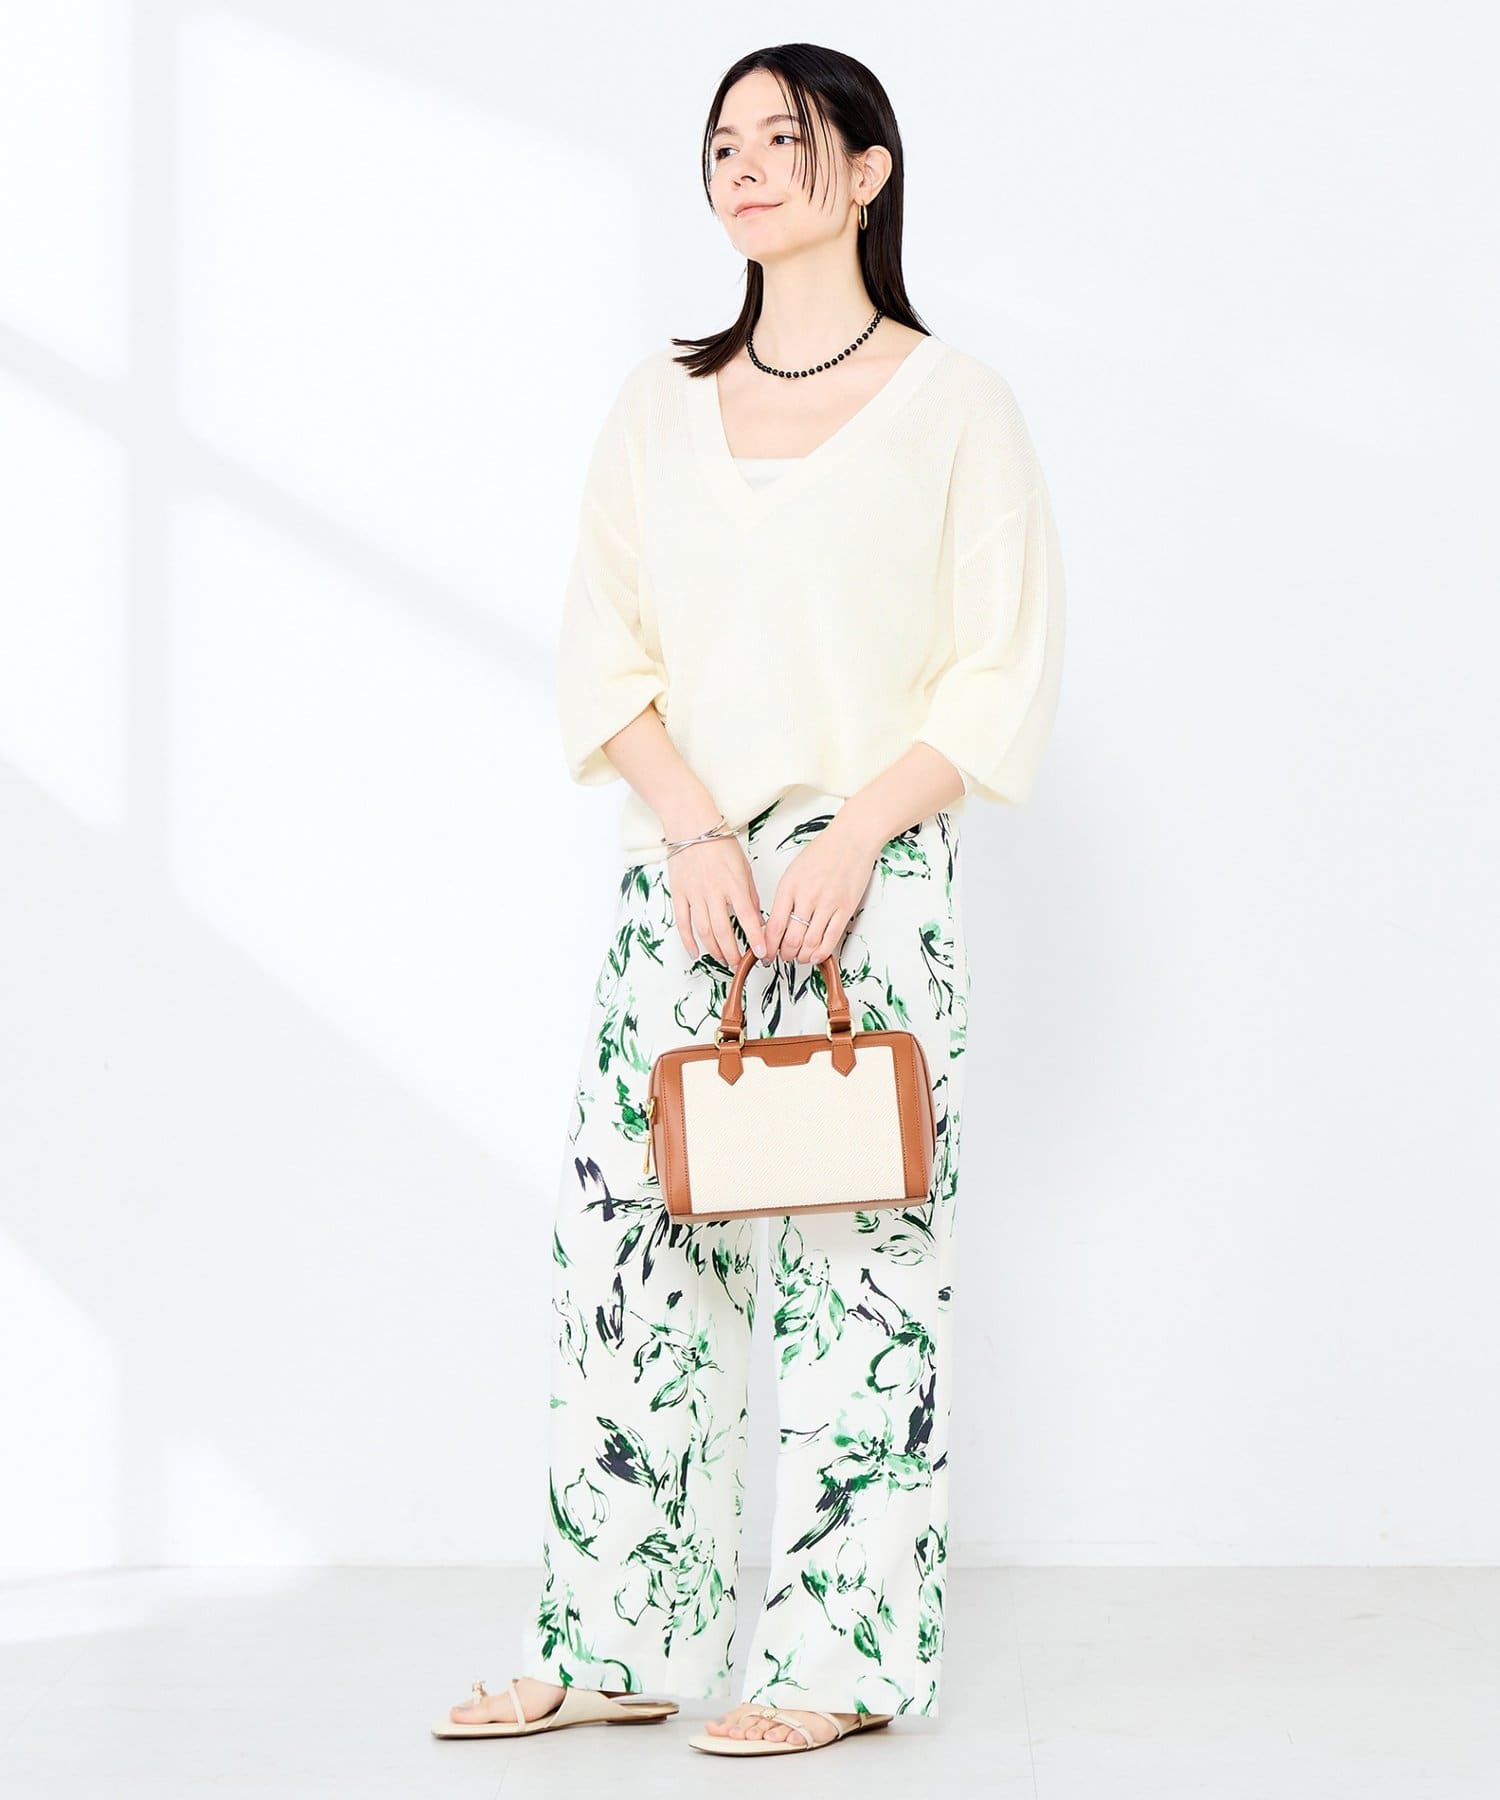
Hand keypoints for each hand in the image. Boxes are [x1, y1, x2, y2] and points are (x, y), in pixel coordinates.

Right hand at [666, 833, 767, 971]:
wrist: (691, 826)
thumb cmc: (720, 843)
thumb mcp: (744, 867)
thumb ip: (749, 894)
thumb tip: (756, 917)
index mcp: (734, 884)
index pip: (748, 918)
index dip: (755, 939)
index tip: (762, 954)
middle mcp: (714, 892)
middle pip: (723, 931)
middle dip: (733, 952)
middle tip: (739, 963)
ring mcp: (695, 894)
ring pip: (704, 931)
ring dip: (714, 950)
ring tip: (723, 960)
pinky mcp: (679, 894)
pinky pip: (683, 923)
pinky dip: (688, 941)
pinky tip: (696, 953)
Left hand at [763, 815, 882, 966]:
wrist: (852, 839)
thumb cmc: (823, 851)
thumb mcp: (794, 871)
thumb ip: (785, 897)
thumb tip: (778, 924)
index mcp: (789, 887)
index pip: (774, 927)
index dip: (768, 947)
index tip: (766, 954)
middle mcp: (807, 897)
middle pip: (791, 939)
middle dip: (784, 954)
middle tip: (783, 957)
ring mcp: (827, 904)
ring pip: (810, 943)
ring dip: (802, 956)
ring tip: (798, 957)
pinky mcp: (845, 909)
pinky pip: (831, 939)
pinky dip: (821, 953)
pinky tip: (816, 956)